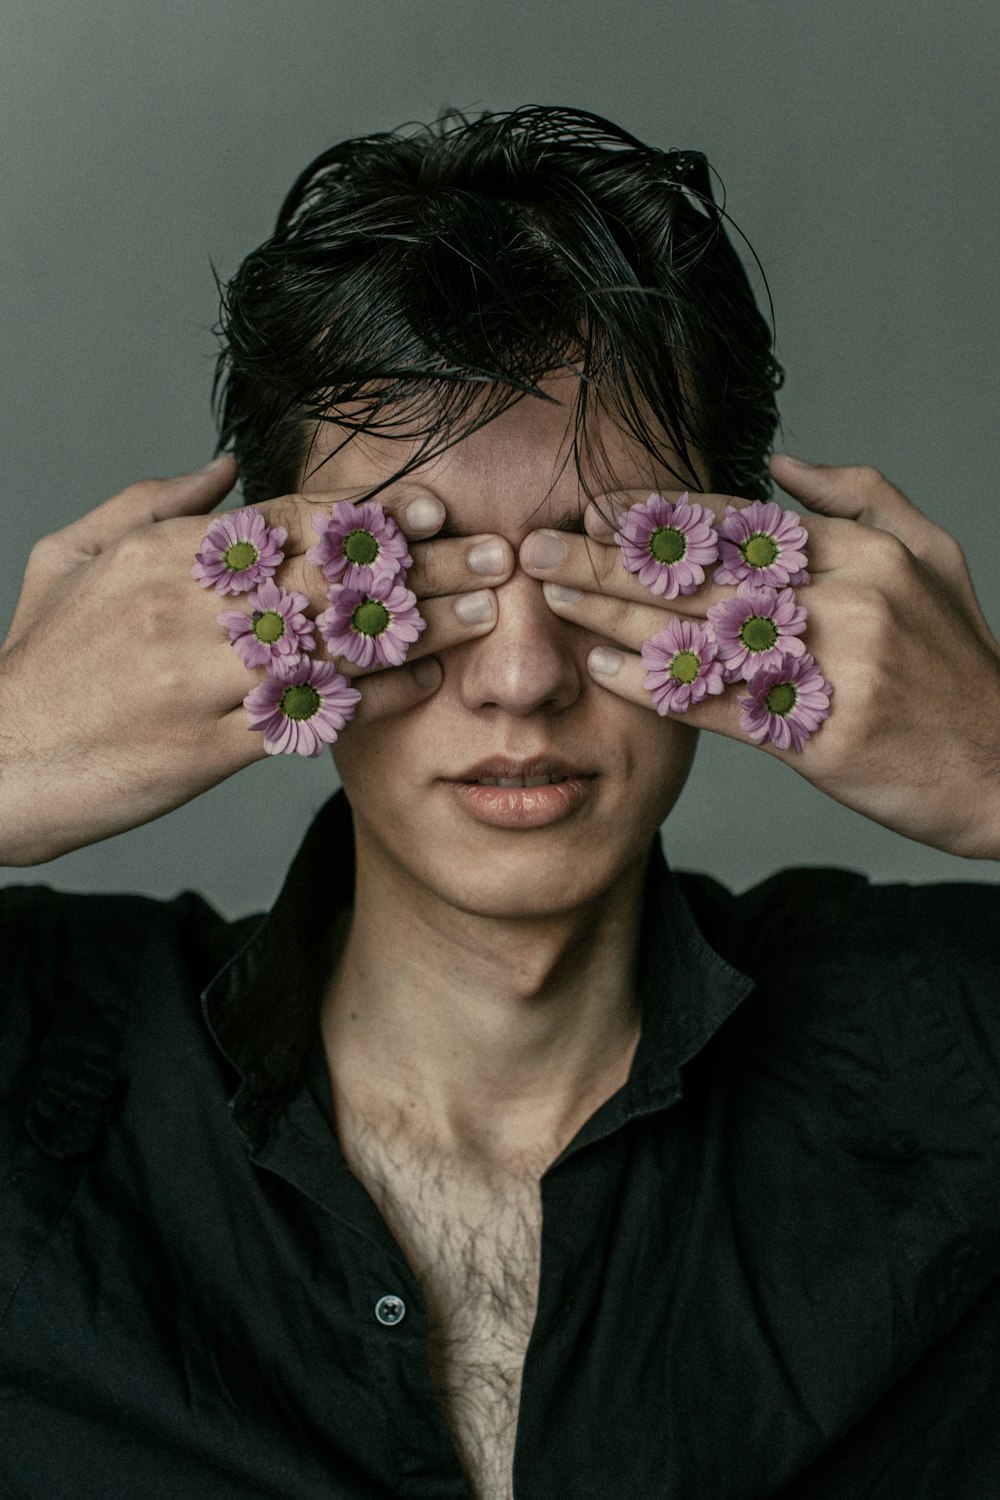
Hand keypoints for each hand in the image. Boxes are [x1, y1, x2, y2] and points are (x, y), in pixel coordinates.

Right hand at [0, 461, 511, 864]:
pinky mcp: (212, 749)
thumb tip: (229, 465)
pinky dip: (376, 697)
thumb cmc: (41, 660)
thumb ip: (154, 503)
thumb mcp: (75, 556)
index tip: (433, 508)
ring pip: (336, 643)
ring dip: (419, 627)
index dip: (368, 514)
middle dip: (423, 563)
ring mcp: (204, 682)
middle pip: (331, 576)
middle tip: (494, 554)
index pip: (288, 522)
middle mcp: (191, 611)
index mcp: (164, 557)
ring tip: (483, 614)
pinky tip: (426, 681)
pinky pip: (314, 715)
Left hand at [520, 457, 999, 858]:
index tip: (596, 509)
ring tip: (553, 600)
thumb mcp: (930, 557)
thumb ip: (861, 497)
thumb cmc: (959, 662)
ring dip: (616, 617)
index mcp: (863, 552)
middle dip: (612, 560)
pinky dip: (660, 687)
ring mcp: (831, 669)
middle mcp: (843, 601)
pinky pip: (721, 704)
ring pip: (701, 634)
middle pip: (703, 574)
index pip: (741, 522)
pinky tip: (606, 672)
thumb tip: (780, 463)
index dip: (661, 516)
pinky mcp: (818, 735)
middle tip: (540, 547)